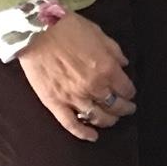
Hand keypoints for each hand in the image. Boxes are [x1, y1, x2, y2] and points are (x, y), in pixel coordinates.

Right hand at [17, 10, 136, 141]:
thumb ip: (114, 51)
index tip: (130, 93)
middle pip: (115, 105)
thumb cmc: (68, 28)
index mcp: (107, 68)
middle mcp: (93, 86)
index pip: (126, 88)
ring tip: (112, 120)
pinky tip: (92, 136)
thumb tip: (124, 64)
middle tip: (127, 109)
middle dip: (124, 109)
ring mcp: (73, 97)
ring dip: (108, 121)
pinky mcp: (54, 103)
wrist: (36, 31)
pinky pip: (70, 124)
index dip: (130, 92)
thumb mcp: (99, 33)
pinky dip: (83, 133)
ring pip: (96, 117)